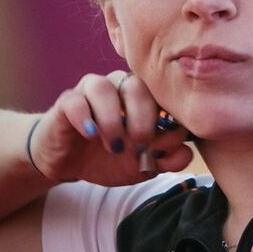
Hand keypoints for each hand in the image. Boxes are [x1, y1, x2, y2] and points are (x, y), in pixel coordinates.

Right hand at [28, 71, 192, 183]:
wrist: (69, 164)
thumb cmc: (110, 157)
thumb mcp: (143, 166)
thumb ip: (166, 159)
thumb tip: (186, 153)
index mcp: (143, 97)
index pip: (162, 95)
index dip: (168, 119)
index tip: (167, 145)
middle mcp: (118, 87)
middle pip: (136, 85)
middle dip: (143, 117)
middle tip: (141, 145)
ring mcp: (90, 92)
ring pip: (103, 87)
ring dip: (113, 119)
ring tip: (116, 146)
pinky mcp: (66, 103)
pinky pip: (75, 101)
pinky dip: (84, 118)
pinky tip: (91, 136)